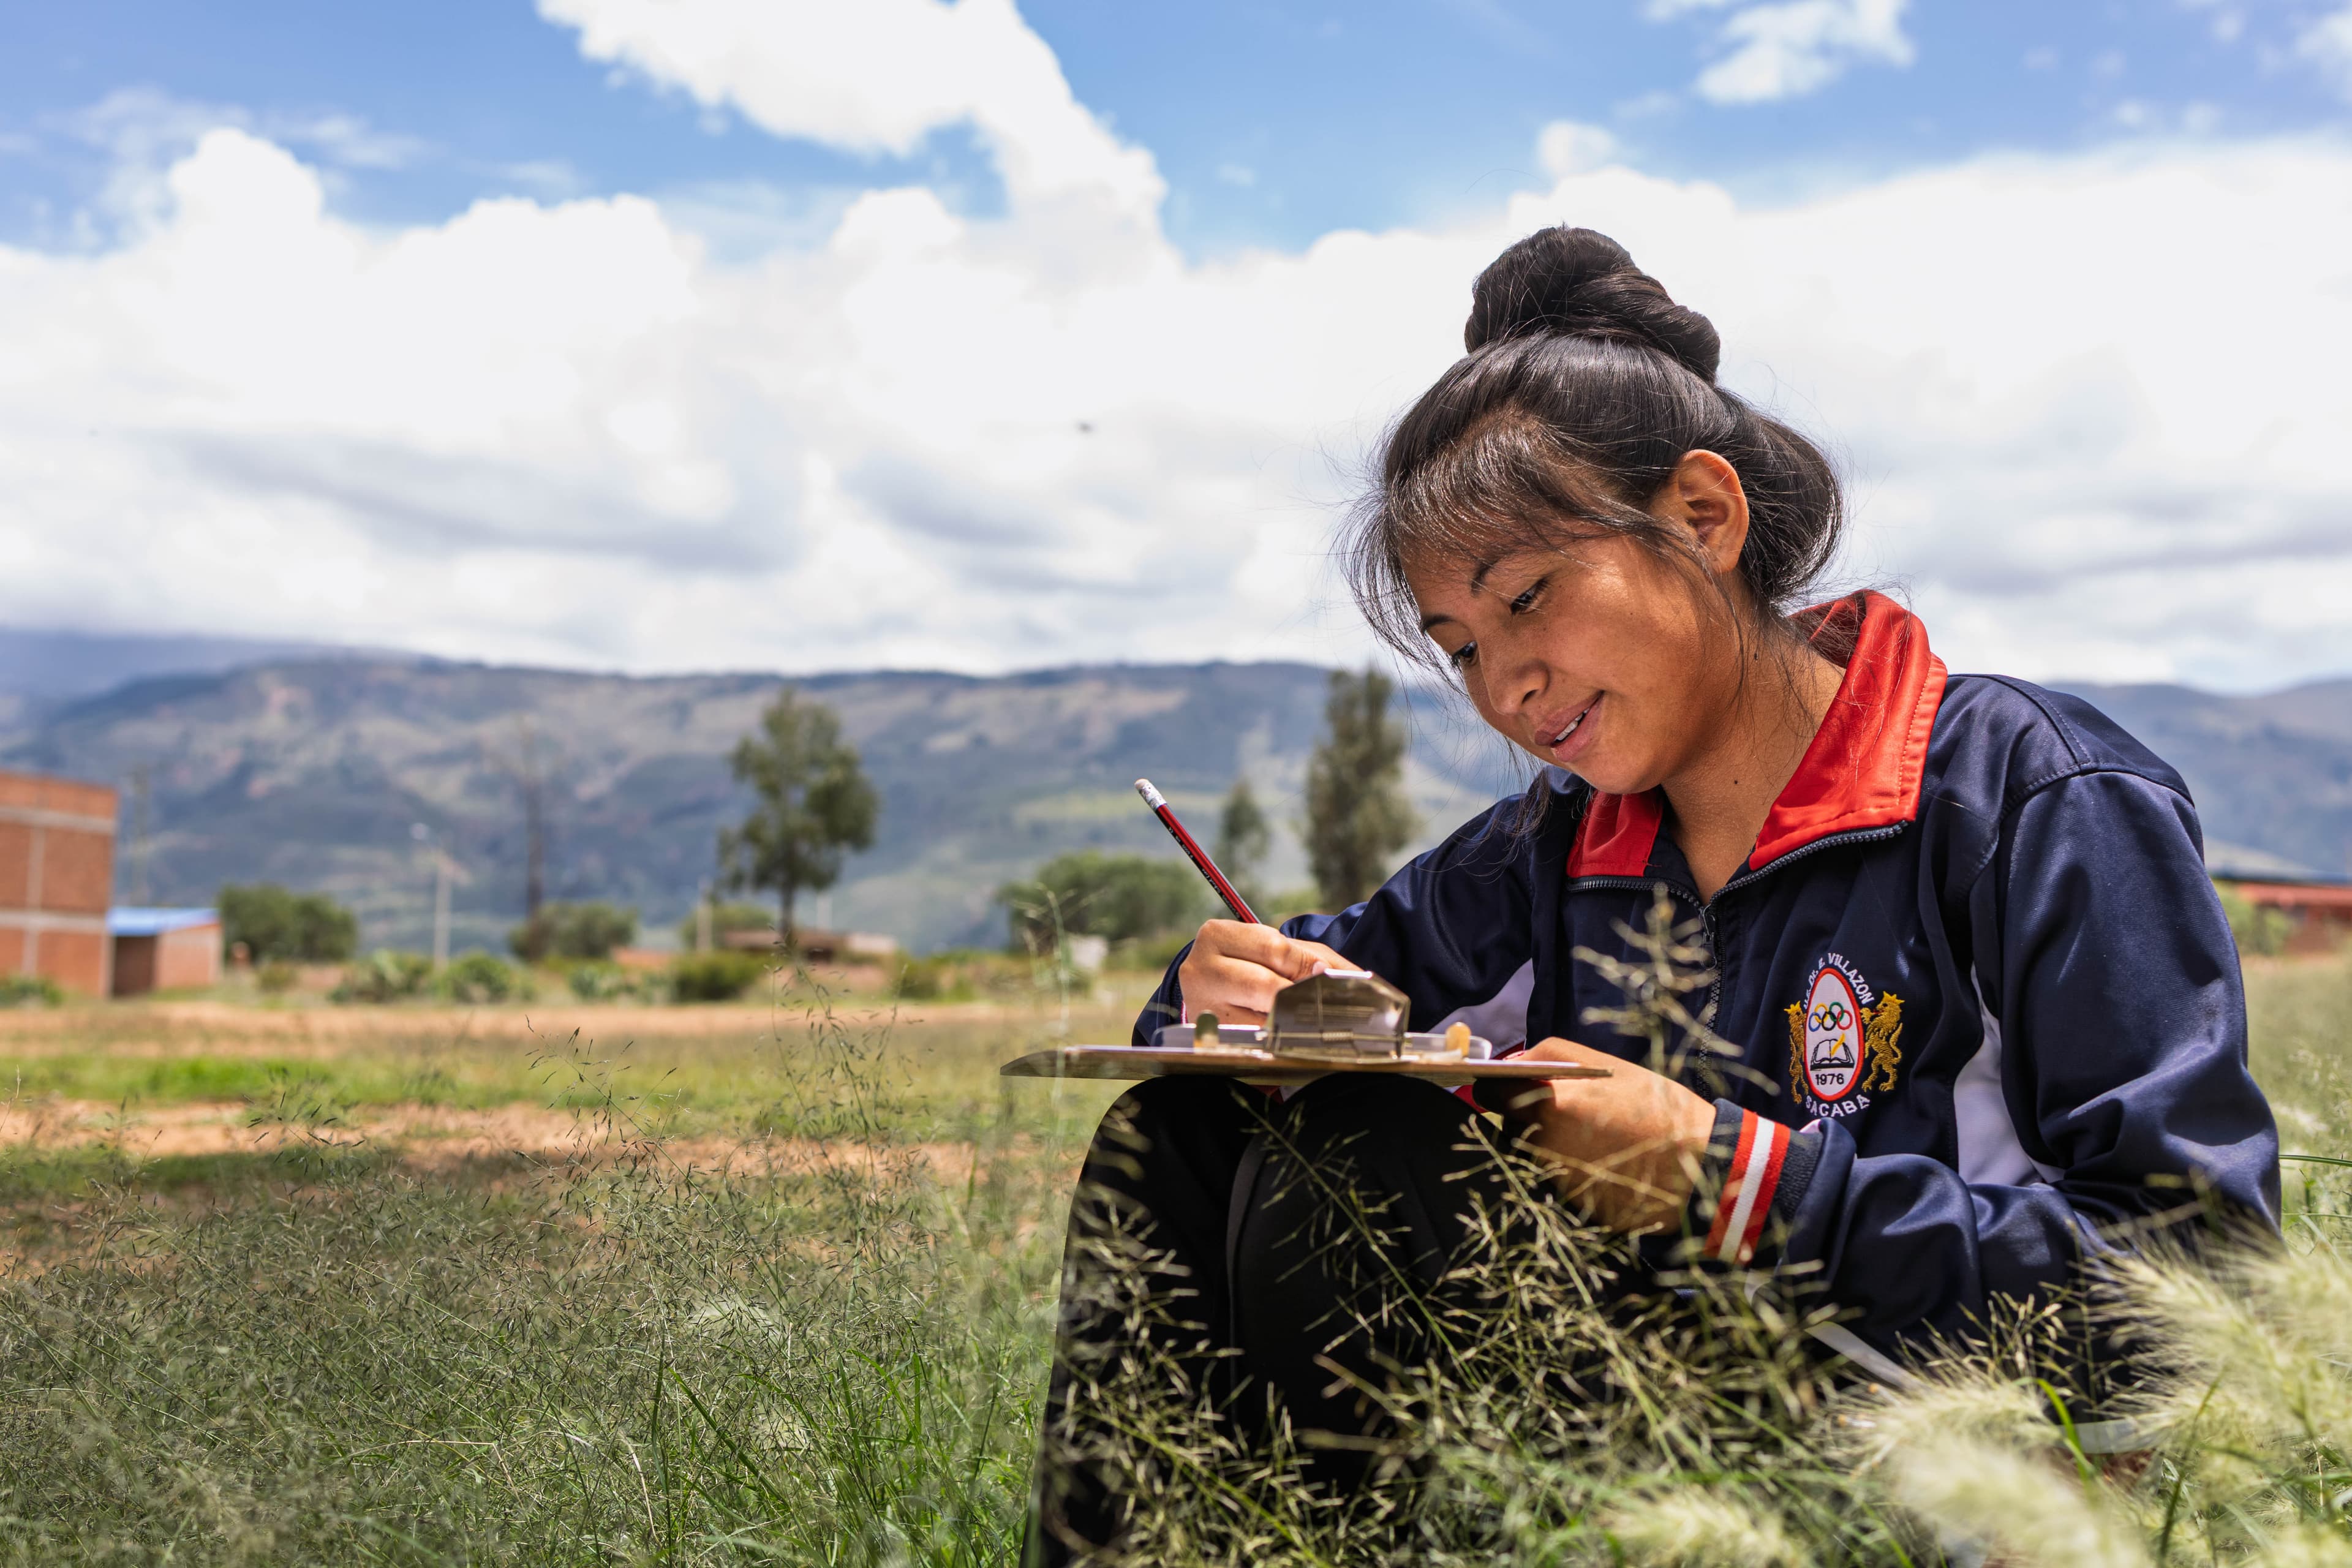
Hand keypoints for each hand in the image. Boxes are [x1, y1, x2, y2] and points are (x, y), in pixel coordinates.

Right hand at [1175, 920, 1350, 1025]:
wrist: (1207, 986)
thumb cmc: (1248, 962)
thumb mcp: (1274, 947)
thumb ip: (1311, 956)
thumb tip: (1345, 976)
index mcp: (1217, 936)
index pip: (1273, 949)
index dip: (1306, 966)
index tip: (1329, 978)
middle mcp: (1200, 970)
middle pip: (1264, 985)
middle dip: (1299, 996)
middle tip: (1324, 1003)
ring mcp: (1200, 1007)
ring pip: (1260, 1019)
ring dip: (1291, 1022)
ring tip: (1307, 1019)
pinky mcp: (1209, 1037)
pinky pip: (1253, 1041)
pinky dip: (1277, 1039)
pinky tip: (1287, 1035)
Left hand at [1479, 1038, 1717, 1234]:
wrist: (1701, 1163)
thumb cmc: (1654, 1106)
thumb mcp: (1602, 1065)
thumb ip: (1547, 1057)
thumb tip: (1509, 1067)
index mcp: (1546, 1103)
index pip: (1492, 1094)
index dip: (1498, 1089)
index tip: (1507, 1088)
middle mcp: (1542, 1144)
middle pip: (1510, 1129)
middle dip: (1526, 1120)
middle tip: (1566, 1115)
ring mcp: (1555, 1181)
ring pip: (1532, 1158)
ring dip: (1548, 1148)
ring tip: (1593, 1140)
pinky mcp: (1571, 1208)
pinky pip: (1556, 1185)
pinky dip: (1570, 1175)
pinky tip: (1602, 1165)